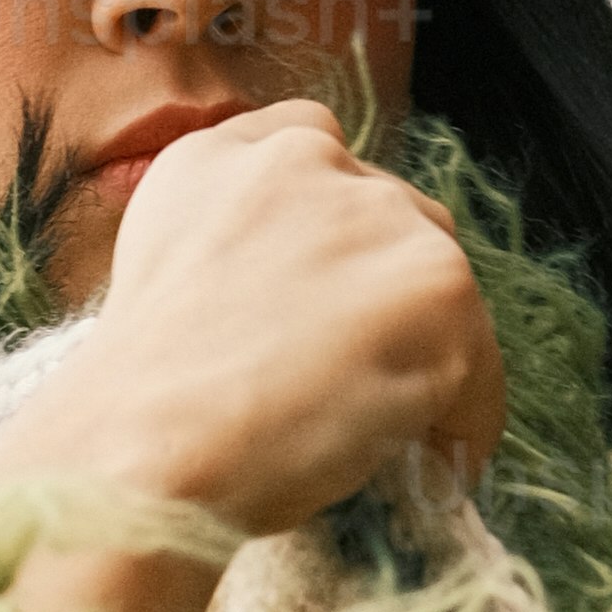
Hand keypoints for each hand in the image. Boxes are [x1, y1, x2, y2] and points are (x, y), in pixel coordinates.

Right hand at [0, 106, 504, 611]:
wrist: (144, 446)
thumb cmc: (132, 402)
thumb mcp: (156, 278)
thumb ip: (232, 249)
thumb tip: (299, 303)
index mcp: (223, 154)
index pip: (313, 148)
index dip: (332, 232)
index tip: (327, 296)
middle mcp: (308, 162)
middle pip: (397, 217)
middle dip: (386, 297)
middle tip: (356, 377)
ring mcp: (381, 221)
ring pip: (442, 291)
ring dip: (426, 358)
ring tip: (389, 429)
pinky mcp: (438, 289)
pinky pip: (479, 368)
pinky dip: (464, 422)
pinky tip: (426, 463)